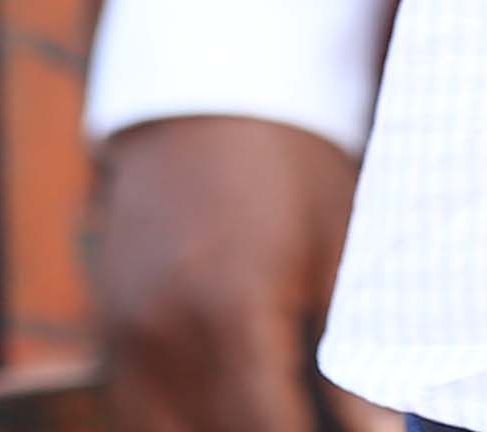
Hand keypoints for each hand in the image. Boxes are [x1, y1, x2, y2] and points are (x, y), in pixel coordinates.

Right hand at [92, 114, 364, 431]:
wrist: (208, 89)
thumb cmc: (292, 164)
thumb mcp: (340, 251)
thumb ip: (352, 359)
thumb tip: (379, 431)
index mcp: (231, 314)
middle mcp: (163, 338)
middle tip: (316, 416)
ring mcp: (123, 339)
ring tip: (277, 409)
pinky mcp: (107, 334)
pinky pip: (135, 413)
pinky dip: (179, 422)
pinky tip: (229, 406)